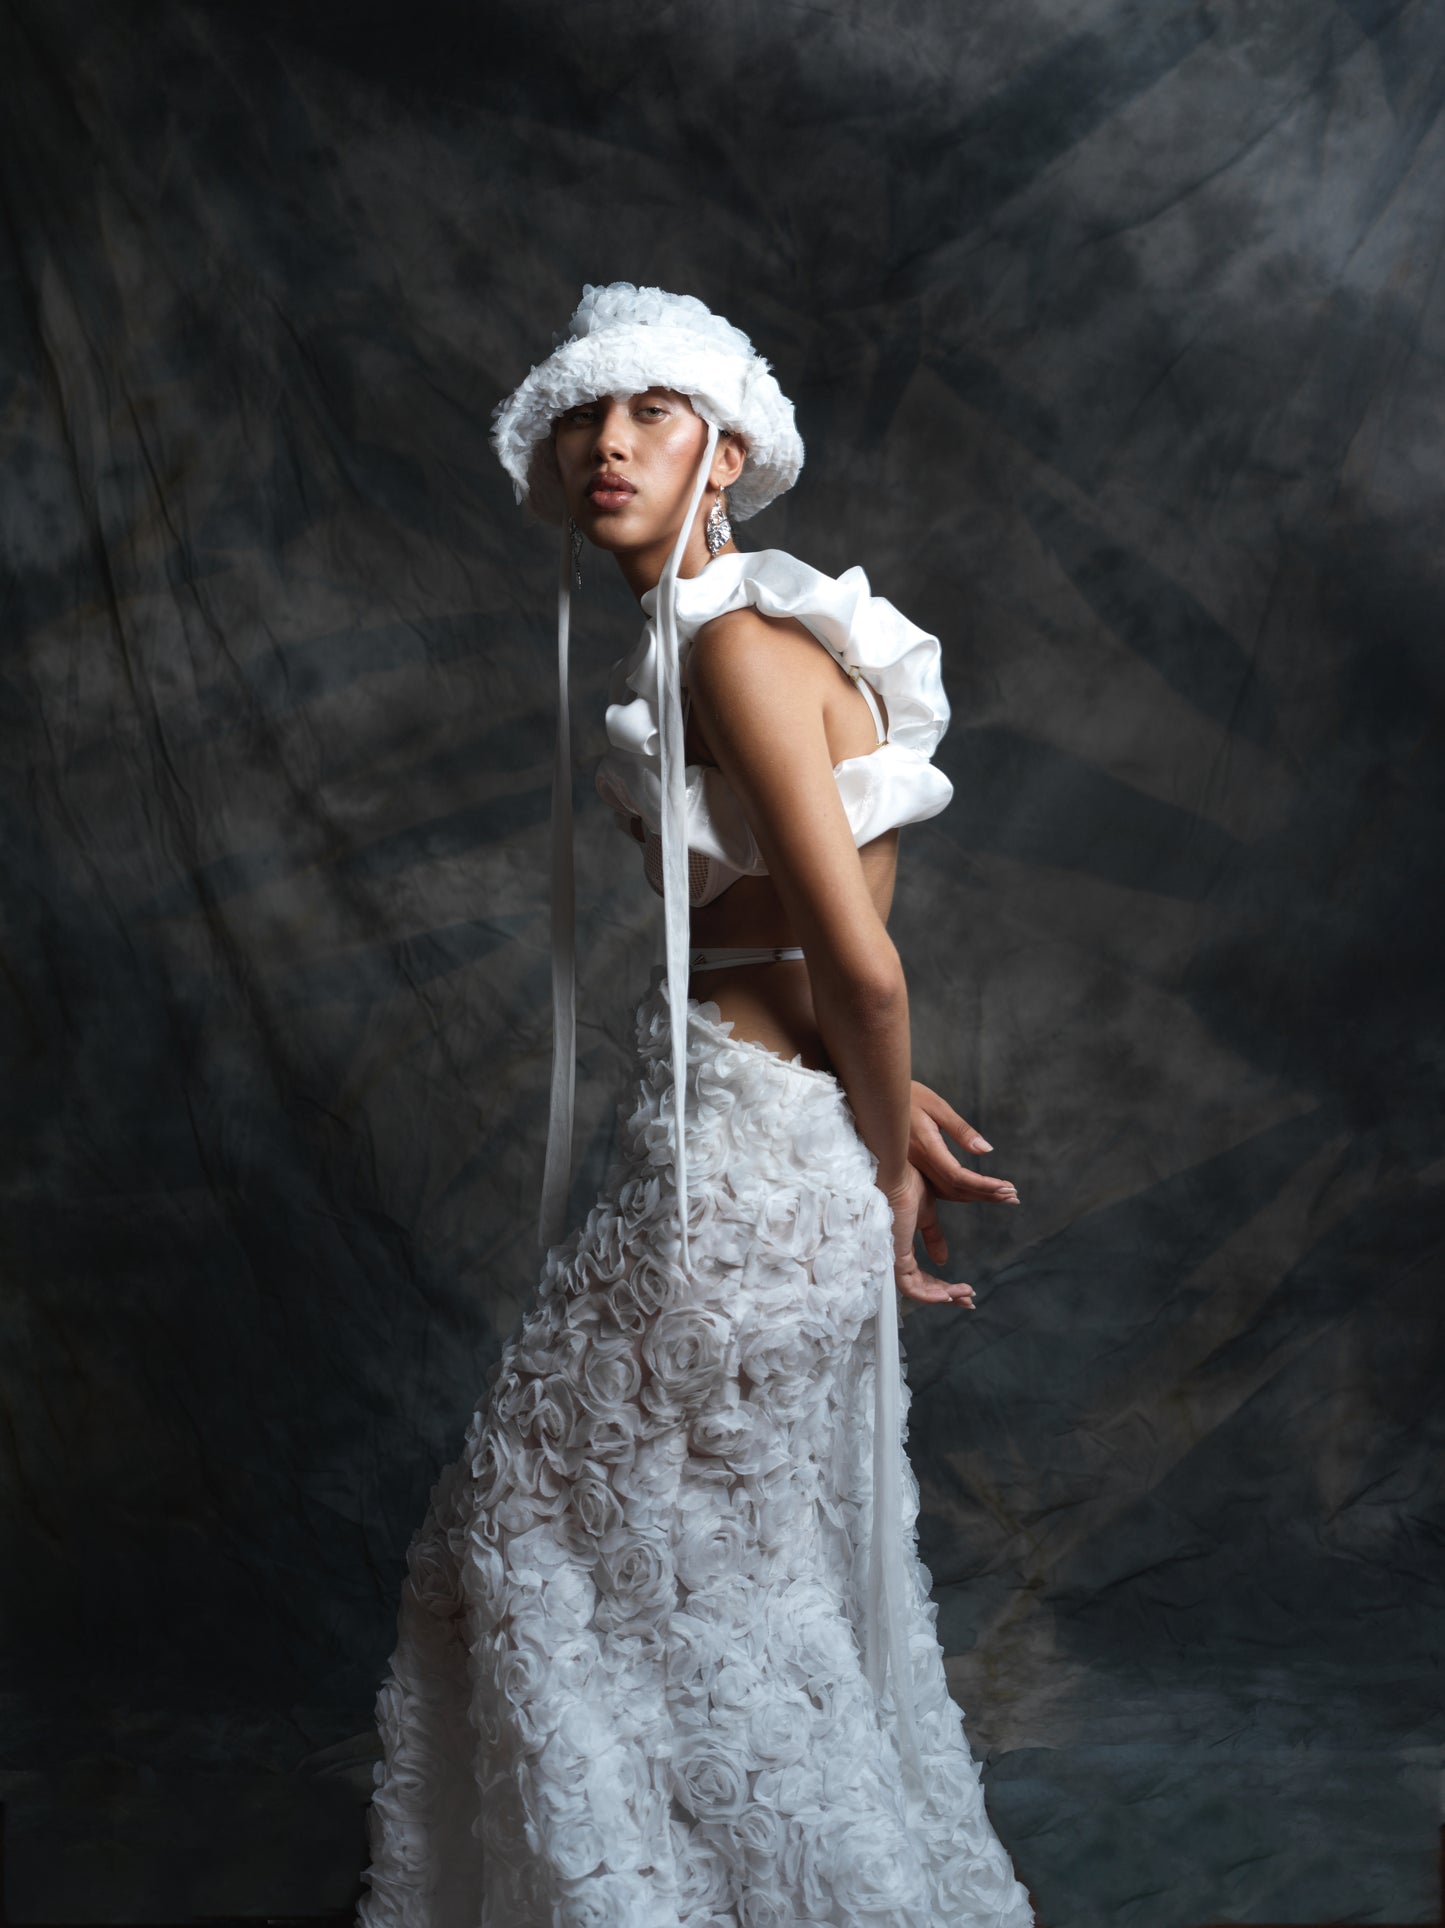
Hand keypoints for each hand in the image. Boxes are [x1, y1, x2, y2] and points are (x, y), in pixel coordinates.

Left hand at [884, 1165, 975, 1308]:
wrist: (897, 1174)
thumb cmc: (906, 1186)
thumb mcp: (927, 1216)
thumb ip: (934, 1239)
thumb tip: (943, 1259)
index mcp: (901, 1247)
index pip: (920, 1276)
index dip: (941, 1285)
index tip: (963, 1289)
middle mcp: (895, 1256)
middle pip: (920, 1287)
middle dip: (946, 1295)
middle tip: (968, 1299)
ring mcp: (893, 1258)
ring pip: (917, 1291)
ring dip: (943, 1296)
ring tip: (965, 1295)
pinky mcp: (894, 1257)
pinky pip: (910, 1287)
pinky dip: (930, 1295)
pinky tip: (949, 1295)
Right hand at [909, 1080, 1018, 1207]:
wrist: (875, 1097)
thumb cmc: (907, 1095)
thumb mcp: (936, 1106)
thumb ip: (961, 1130)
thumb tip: (986, 1150)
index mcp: (925, 1147)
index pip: (958, 1177)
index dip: (983, 1185)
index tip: (1007, 1187)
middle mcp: (918, 1162)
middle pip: (956, 1189)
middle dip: (986, 1195)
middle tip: (1014, 1197)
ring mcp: (914, 1167)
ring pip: (947, 1192)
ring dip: (976, 1196)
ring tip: (1002, 1196)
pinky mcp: (913, 1167)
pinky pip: (939, 1187)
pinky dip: (961, 1192)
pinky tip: (976, 1191)